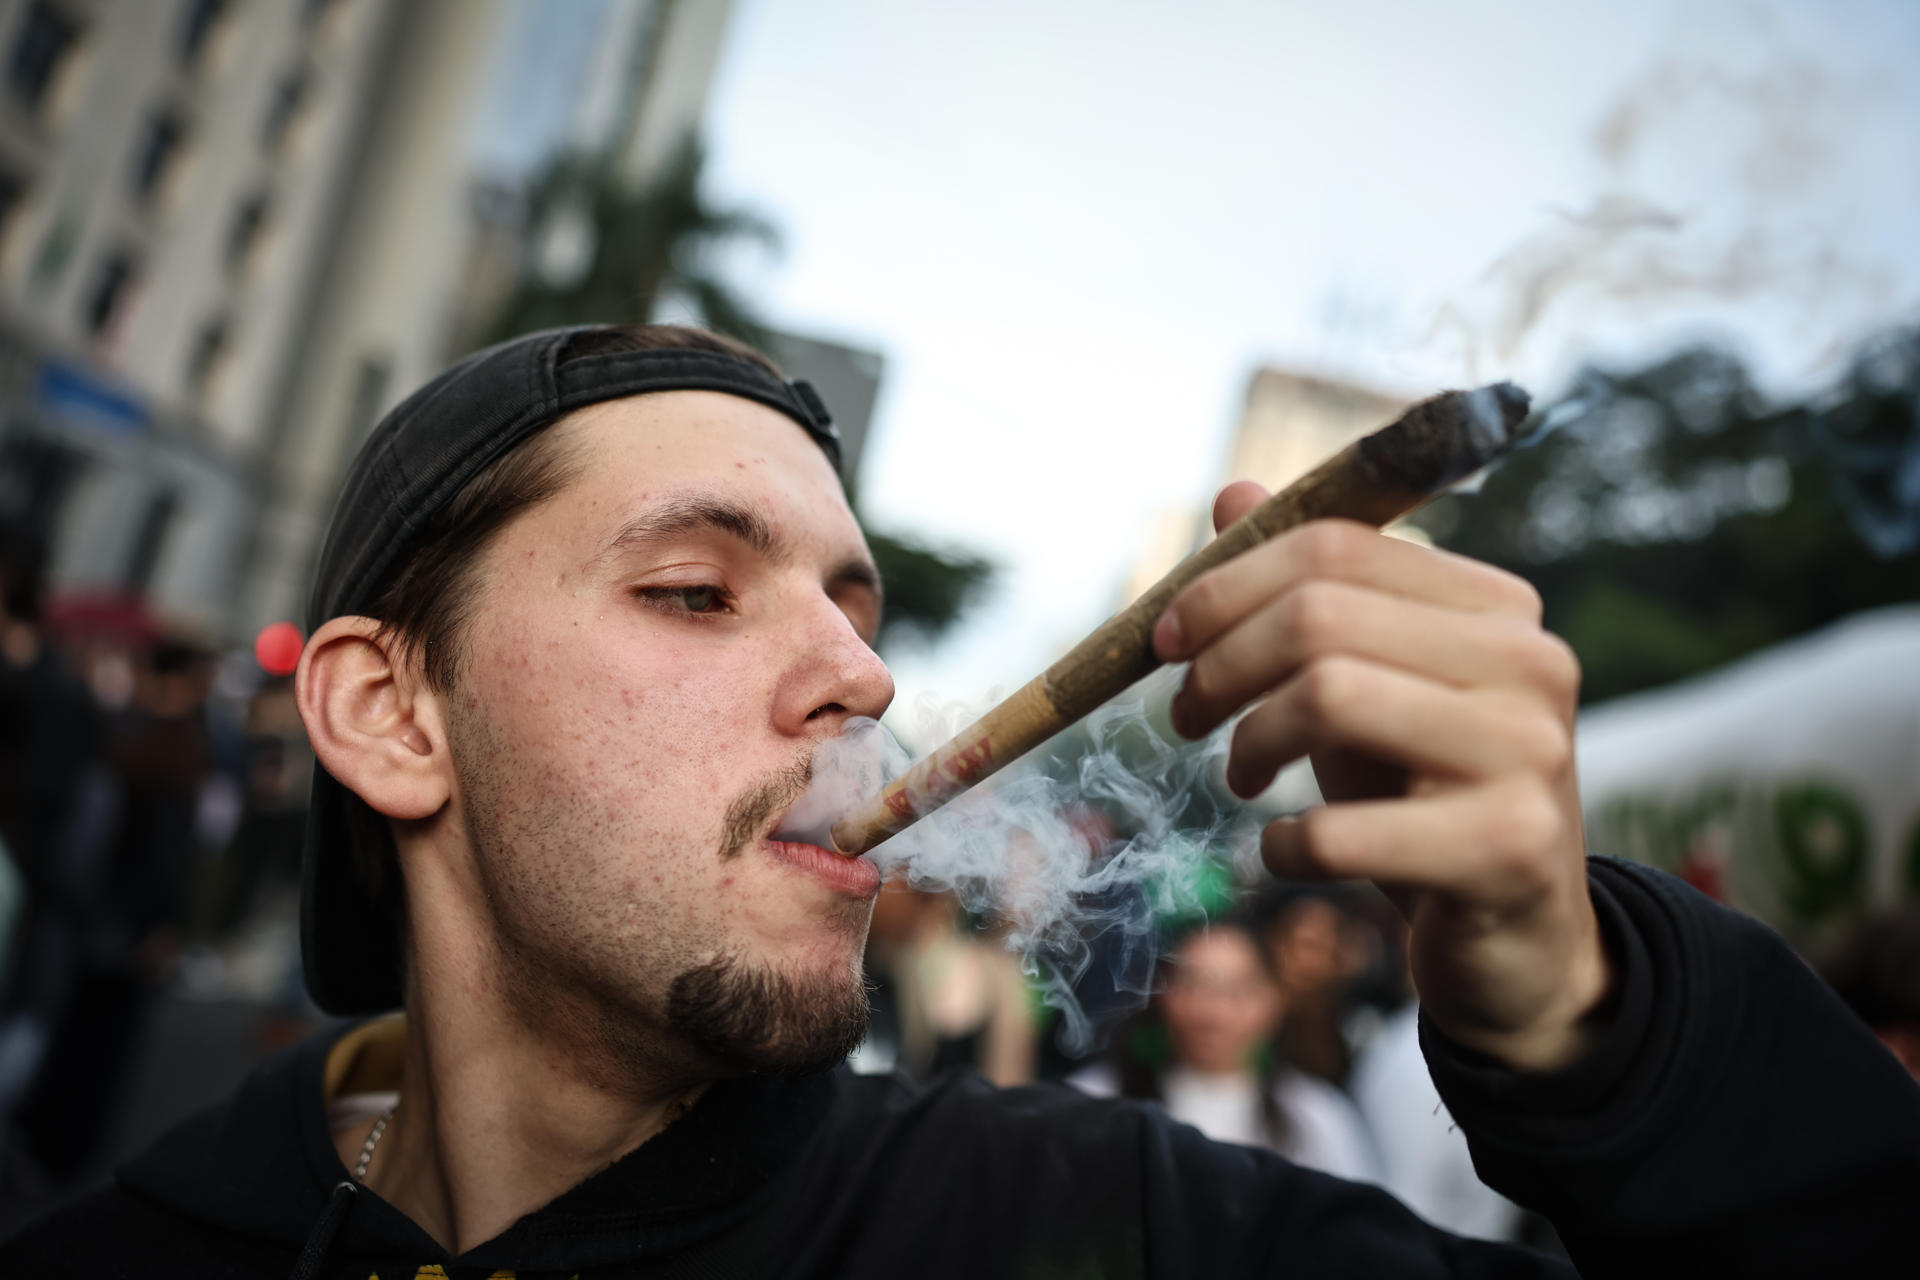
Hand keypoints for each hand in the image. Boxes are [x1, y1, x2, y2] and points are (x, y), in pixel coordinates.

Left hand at [1153, 484, 1611, 1071]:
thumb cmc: (1421, 798)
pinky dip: (1280, 845)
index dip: (1227, 584)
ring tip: (1238, 776)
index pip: (1337, 549)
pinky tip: (1285, 853)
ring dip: (1248, 744)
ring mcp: (1528, 754)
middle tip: (1187, 716)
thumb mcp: (1365, 688)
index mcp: (1497, 608)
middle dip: (1221, 664)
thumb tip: (1234, 496)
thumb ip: (1309, 595)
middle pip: (1321, 616)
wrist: (1518, 943)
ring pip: (1326, 697)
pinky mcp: (1507, 849)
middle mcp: (1529, 664)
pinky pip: (1339, 831)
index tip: (1166, 639)